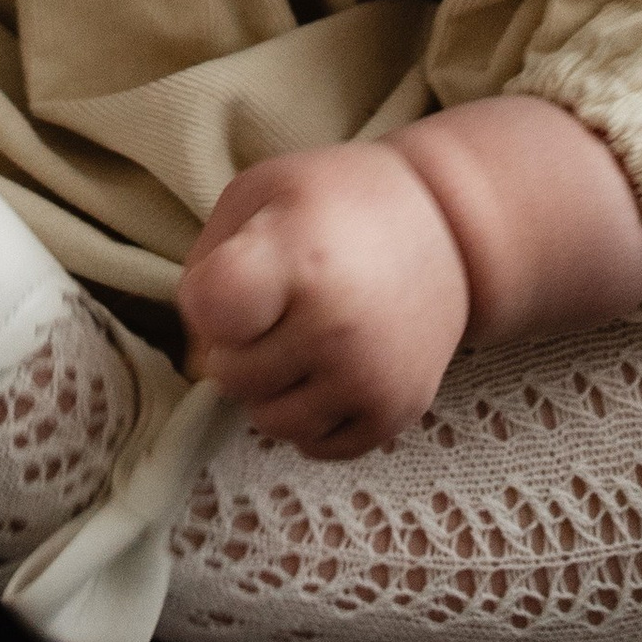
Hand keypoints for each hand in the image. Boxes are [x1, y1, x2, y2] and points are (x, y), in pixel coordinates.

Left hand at [179, 140, 470, 458]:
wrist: (446, 227)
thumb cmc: (337, 202)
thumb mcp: (260, 194)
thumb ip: (205, 266)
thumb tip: (195, 357)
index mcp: (300, 257)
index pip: (212, 310)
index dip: (208, 300)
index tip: (237, 278)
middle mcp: (336, 326)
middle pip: (230, 374)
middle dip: (238, 345)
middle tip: (276, 306)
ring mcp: (369, 377)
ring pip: (268, 421)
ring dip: (271, 387)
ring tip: (302, 337)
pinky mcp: (395, 414)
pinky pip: (316, 446)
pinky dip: (311, 415)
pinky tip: (329, 367)